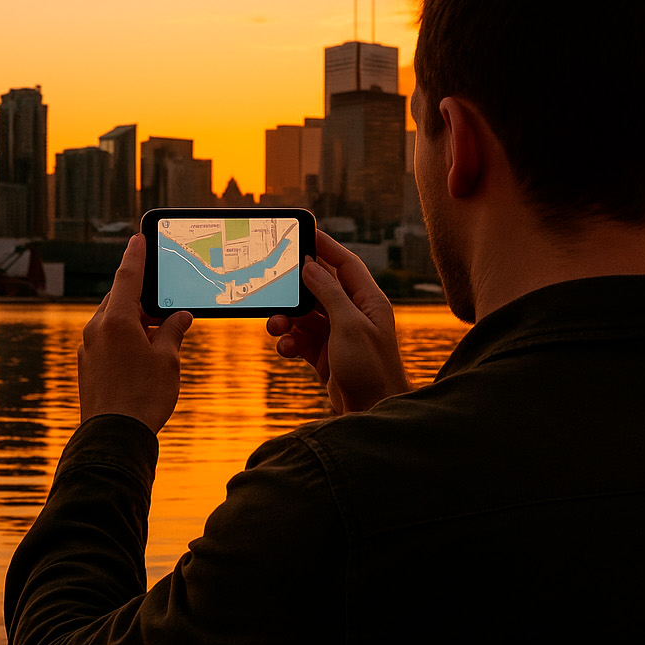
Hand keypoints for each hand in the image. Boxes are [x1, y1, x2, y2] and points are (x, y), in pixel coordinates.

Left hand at [78, 233, 193, 432]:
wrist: (114, 436)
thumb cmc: (144, 396)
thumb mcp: (167, 360)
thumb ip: (173, 332)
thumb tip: (179, 318)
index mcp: (116, 320)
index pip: (128, 277)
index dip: (136, 256)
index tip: (138, 237)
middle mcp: (96, 329)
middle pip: (119, 299)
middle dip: (140, 297)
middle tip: (162, 300)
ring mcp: (88, 348)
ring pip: (111, 321)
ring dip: (133, 320)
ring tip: (158, 334)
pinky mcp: (87, 365)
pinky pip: (106, 340)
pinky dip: (123, 338)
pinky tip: (141, 354)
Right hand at [266, 230, 409, 414]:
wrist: (370, 412)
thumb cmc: (370, 368)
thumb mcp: (349, 326)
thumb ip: (329, 293)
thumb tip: (310, 266)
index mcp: (368, 301)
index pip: (345, 264)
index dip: (324, 247)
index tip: (303, 232)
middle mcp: (353, 314)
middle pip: (319, 288)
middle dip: (295, 289)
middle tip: (274, 283)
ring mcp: (338, 334)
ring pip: (304, 315)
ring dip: (287, 319)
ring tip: (276, 325)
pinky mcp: (324, 354)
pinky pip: (300, 338)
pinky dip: (289, 341)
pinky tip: (285, 348)